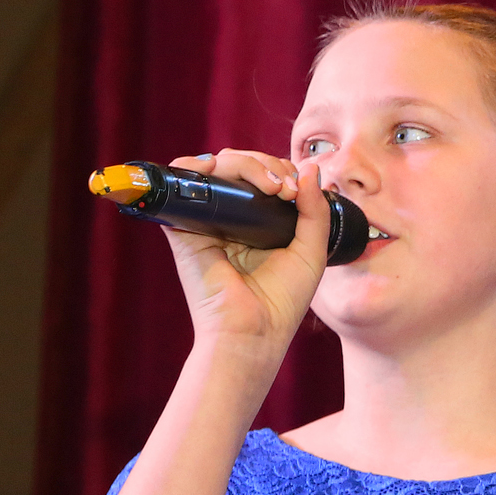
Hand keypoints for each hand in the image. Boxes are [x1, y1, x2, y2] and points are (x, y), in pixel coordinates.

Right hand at [162, 148, 332, 360]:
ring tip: (268, 185)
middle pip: (240, 165)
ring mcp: (206, 220)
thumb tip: (310, 168)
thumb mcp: (311, 251)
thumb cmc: (282, 301)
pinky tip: (217, 169)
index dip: (280, 170)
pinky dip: (194, 167)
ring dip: (243, 162)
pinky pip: (181, 183)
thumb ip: (314, 209)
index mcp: (258, 223)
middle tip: (285, 188)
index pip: (263, 175)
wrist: (253, 332)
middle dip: (265, 164)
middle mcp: (231, 217)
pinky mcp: (183, 226)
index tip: (297, 189)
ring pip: (217, 167)